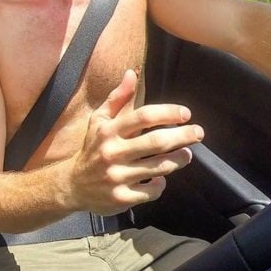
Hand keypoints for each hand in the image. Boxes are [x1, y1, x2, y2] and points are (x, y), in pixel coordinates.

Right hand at [67, 69, 203, 215]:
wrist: (71, 185)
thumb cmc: (92, 148)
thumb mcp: (99, 121)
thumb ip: (118, 98)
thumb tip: (131, 73)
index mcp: (107, 131)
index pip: (142, 117)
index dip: (167, 113)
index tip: (186, 113)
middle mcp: (111, 152)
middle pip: (156, 142)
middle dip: (183, 136)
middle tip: (199, 132)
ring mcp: (116, 176)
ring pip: (159, 167)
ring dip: (179, 159)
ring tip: (187, 154)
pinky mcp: (122, 197)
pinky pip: (152, 190)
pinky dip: (161, 184)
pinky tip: (161, 178)